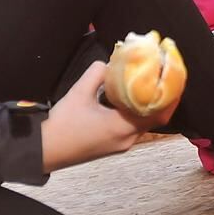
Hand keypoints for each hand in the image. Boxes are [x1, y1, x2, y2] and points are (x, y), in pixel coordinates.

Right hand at [40, 61, 178, 172]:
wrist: (41, 150)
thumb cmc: (61, 125)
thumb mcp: (80, 92)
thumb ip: (99, 73)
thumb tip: (111, 64)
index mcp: (123, 127)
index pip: (159, 111)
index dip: (170, 93)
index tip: (173, 75)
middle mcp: (127, 139)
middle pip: (154, 117)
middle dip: (161, 97)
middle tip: (163, 76)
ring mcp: (120, 145)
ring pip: (144, 122)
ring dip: (148, 104)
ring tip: (150, 82)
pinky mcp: (112, 146)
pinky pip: (132, 127)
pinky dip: (137, 112)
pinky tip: (131, 97)